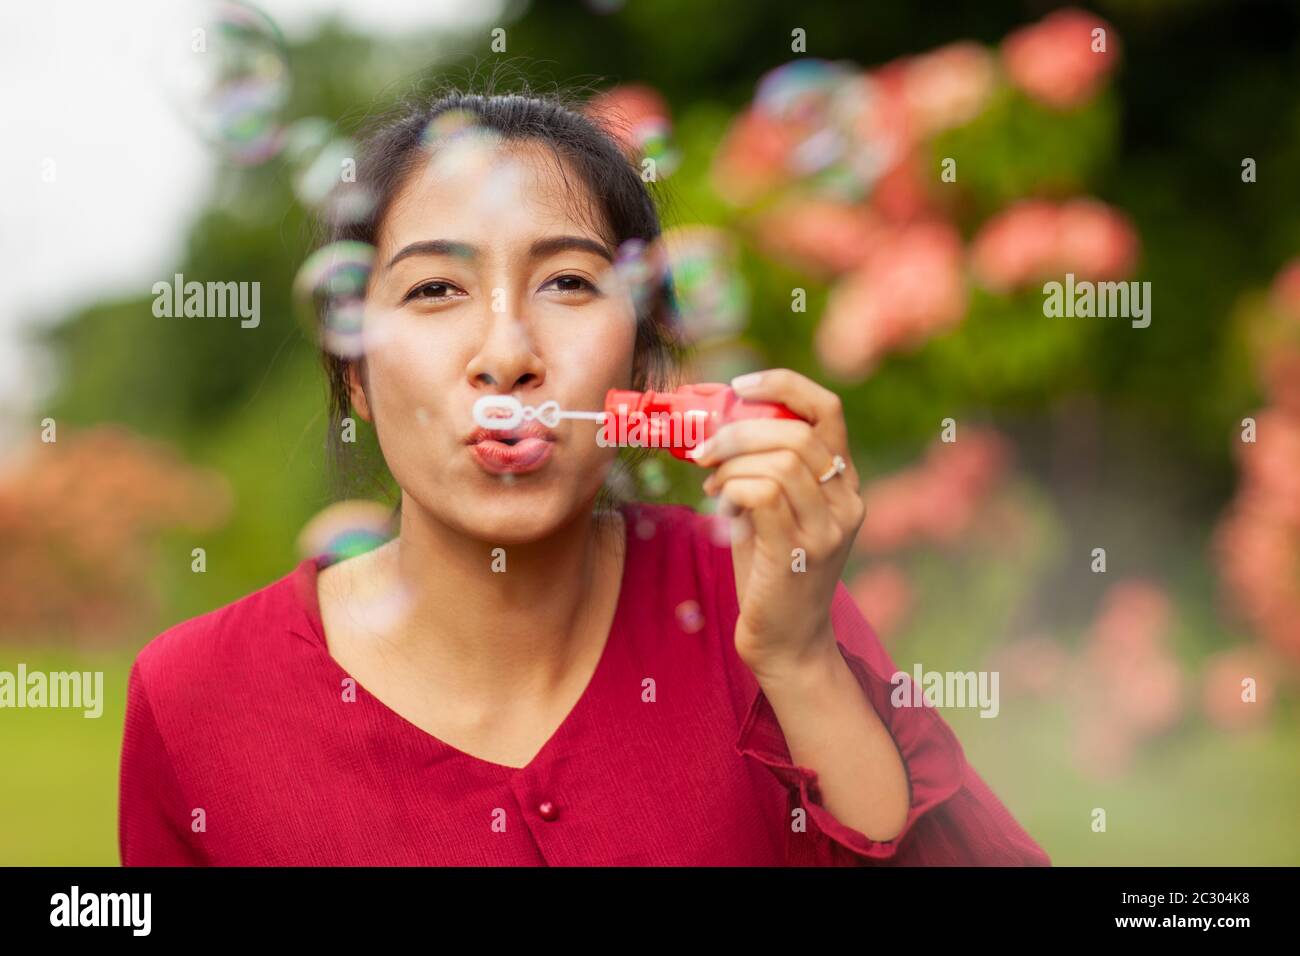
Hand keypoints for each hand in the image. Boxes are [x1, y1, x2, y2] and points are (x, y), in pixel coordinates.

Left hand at [690, 369, 864, 681]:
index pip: (829, 409)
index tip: (739, 386)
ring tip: (713, 482)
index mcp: (845, 482)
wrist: (787, 644)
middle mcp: (848, 501)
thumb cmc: (770, 573)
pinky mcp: (801, 553)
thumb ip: (761, 469)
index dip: (783, 384)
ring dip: (732, 463)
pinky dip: (734, 488)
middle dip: (739, 430)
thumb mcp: (773, 510)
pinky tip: (721, 503)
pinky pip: (765, 495)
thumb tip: (716, 424)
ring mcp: (829, 529)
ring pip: (781, 461)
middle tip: (704, 448)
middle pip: (797, 432)